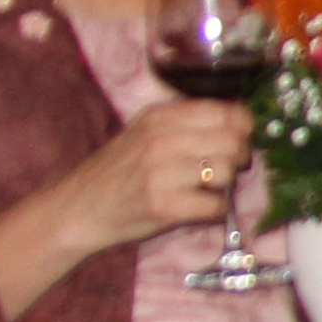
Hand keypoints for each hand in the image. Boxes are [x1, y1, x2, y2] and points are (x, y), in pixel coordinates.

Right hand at [65, 97, 254, 255]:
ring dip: (224, 185)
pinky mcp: (163, 205)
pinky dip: (213, 210)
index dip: (243, 128)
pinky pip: (215, 205)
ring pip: (227, 172)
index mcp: (160, 116)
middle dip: (238, 157)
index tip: (239, 139)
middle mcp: (161, 139)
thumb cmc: (119, 171)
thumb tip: (240, 121)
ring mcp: (161, 172)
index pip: (226, 112)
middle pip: (232, 142)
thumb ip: (185, 123)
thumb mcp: (145, 131)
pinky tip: (195, 206)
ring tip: (204, 187)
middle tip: (226, 168)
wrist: (78, 208)